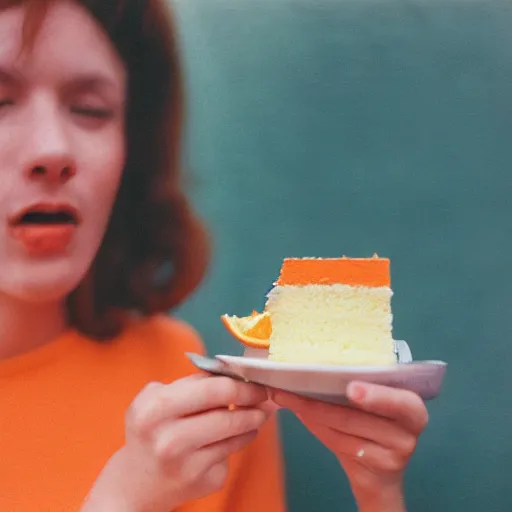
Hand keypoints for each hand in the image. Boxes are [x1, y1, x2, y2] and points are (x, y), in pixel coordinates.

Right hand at [82, 373, 268, 511]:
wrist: (134, 482)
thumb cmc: (150, 429)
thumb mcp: (155, 398)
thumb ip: (191, 383)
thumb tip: (233, 373)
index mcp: (154, 410)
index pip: (211, 390)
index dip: (240, 383)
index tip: (255, 379)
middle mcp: (168, 440)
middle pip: (227, 415)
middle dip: (252, 401)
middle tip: (263, 395)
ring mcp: (186, 465)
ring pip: (234, 435)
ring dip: (252, 421)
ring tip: (257, 413)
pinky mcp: (202, 482)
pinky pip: (231, 454)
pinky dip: (239, 441)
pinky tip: (237, 436)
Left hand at [270, 382, 428, 511]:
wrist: (381, 471)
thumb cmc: (376, 421)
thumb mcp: (379, 400)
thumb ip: (362, 383)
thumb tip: (318, 361)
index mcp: (413, 405)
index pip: (401, 402)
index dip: (377, 396)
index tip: (351, 389)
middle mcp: (410, 430)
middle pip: (357, 417)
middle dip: (319, 402)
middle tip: (291, 390)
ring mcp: (393, 453)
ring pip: (342, 430)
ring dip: (309, 412)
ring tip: (284, 396)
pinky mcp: (373, 468)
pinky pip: (336, 443)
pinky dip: (315, 426)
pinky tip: (299, 413)